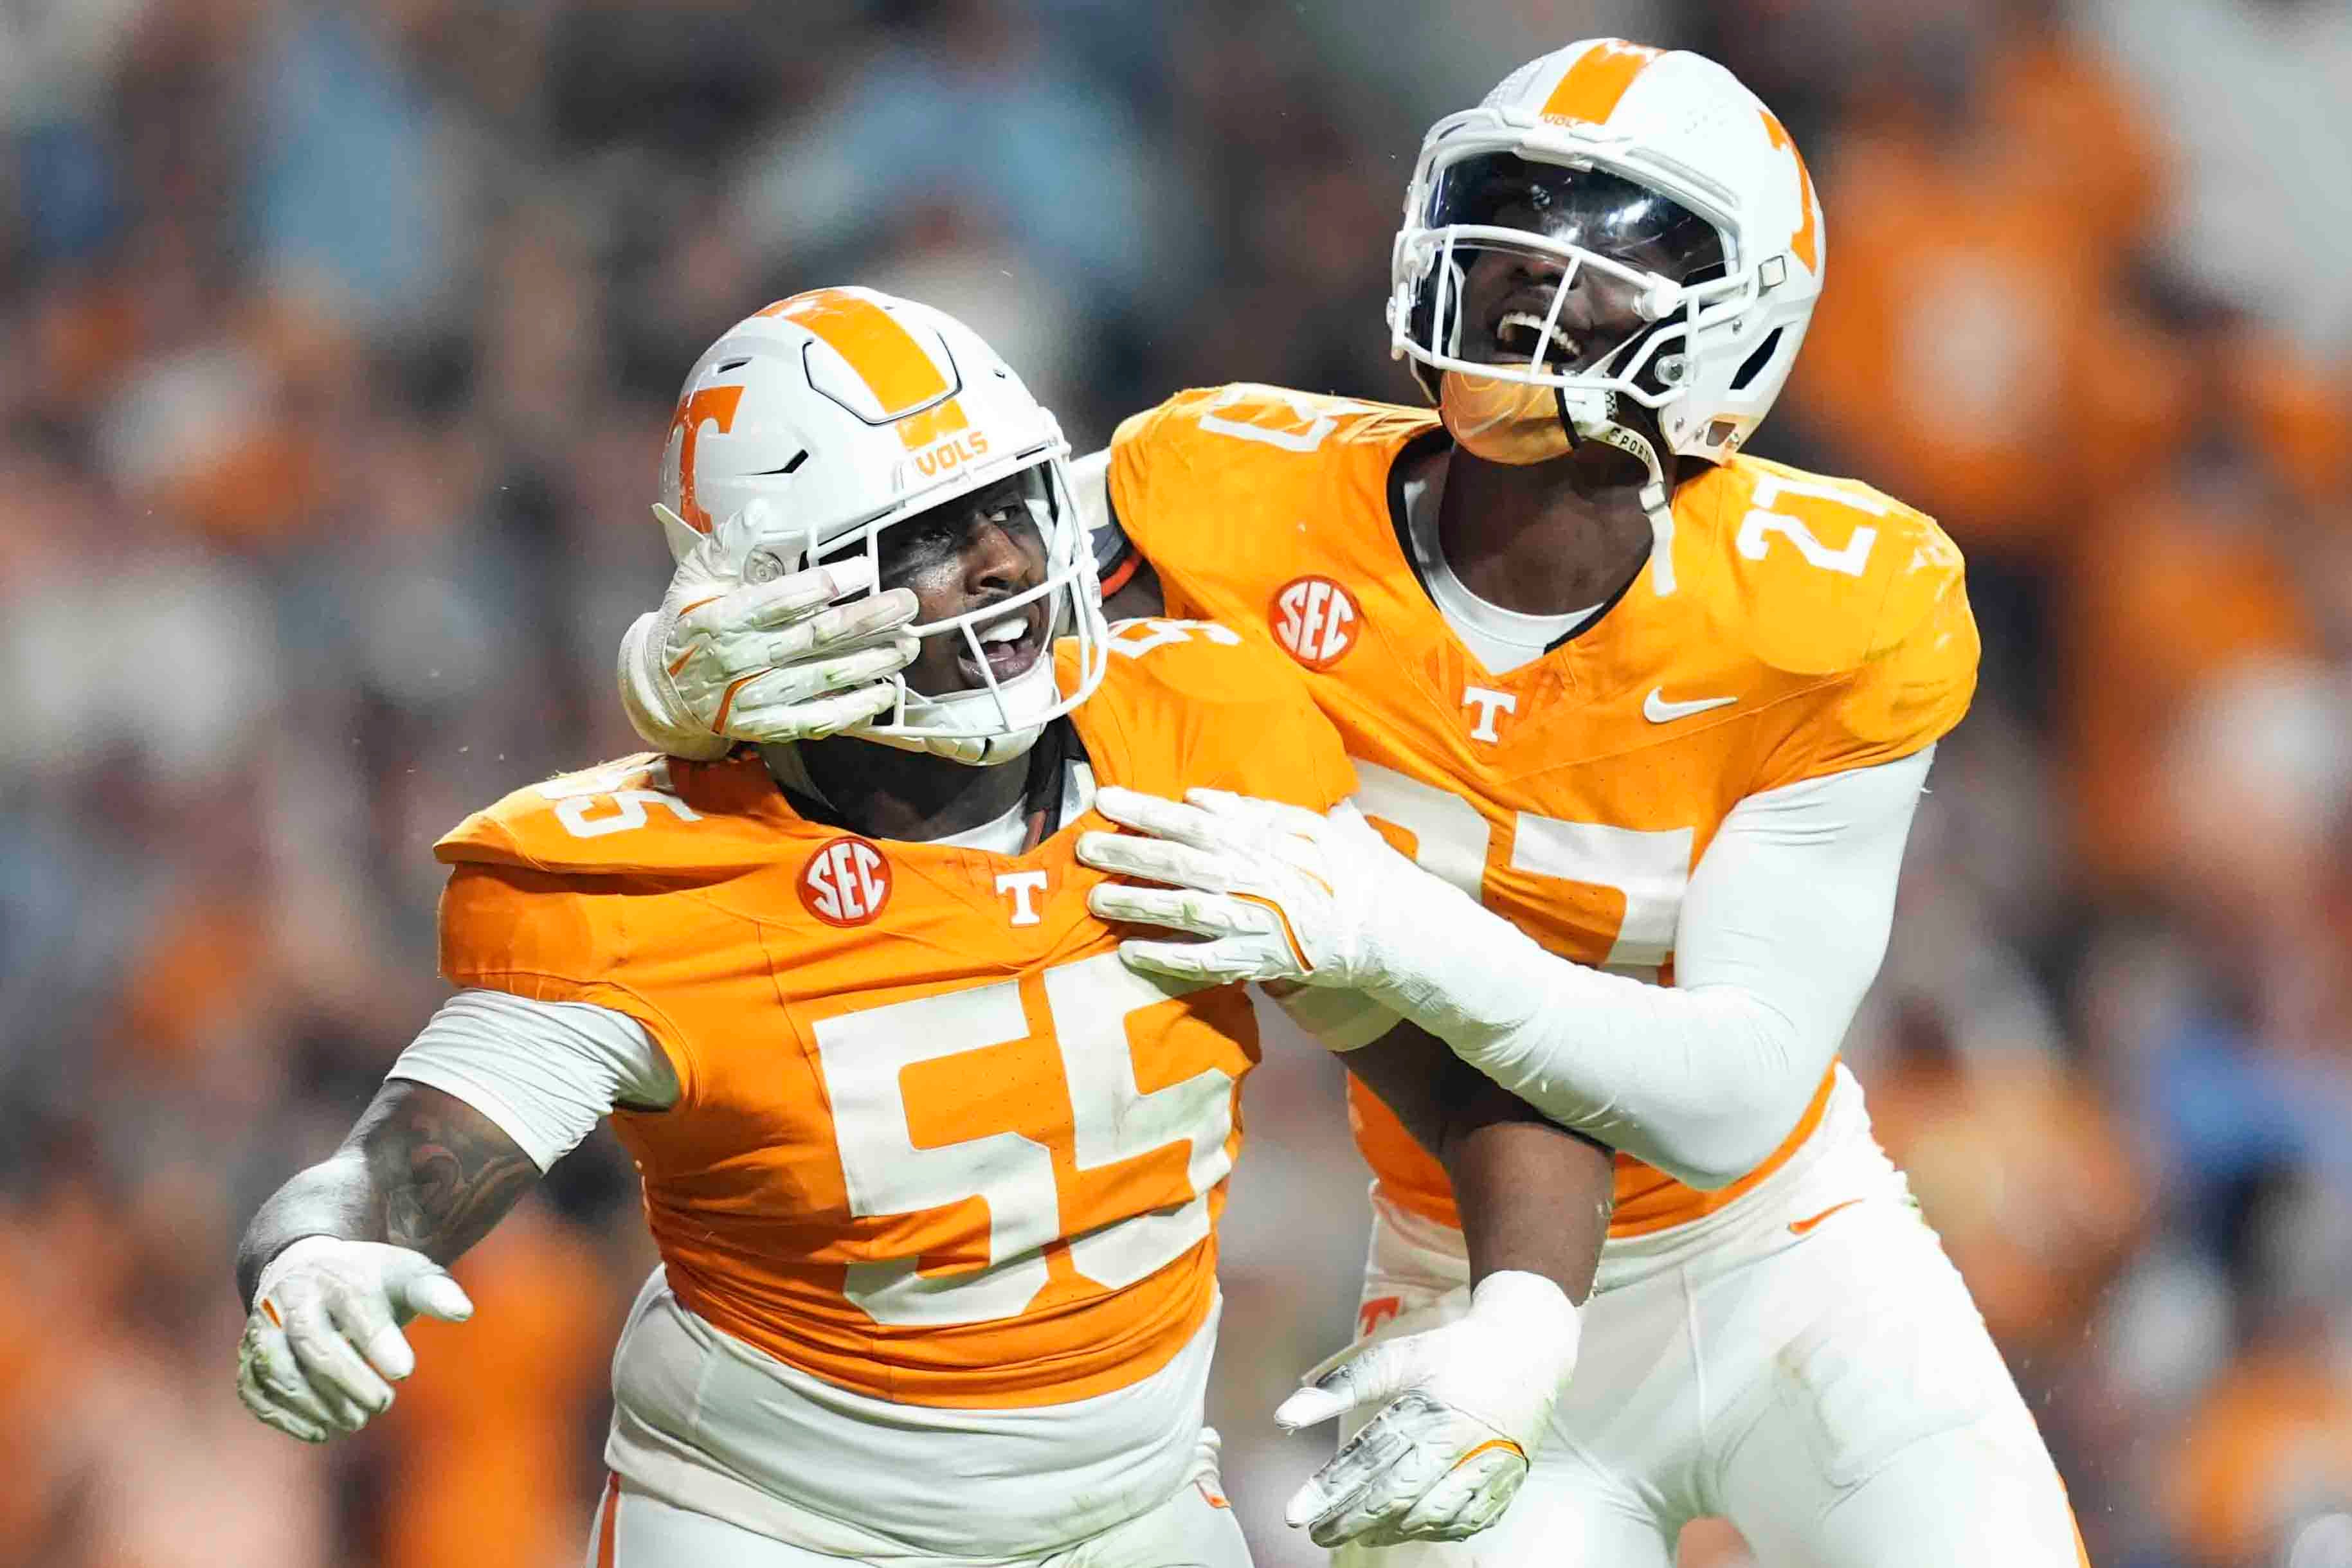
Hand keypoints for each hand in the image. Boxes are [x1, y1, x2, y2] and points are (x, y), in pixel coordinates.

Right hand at [235, 1236, 474, 1443]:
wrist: (307, 1269)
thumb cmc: (368, 1280)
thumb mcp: (406, 1274)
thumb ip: (434, 1292)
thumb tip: (463, 1312)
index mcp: (336, 1275)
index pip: (355, 1307)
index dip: (378, 1340)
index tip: (405, 1372)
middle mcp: (291, 1299)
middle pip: (312, 1341)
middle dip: (347, 1378)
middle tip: (382, 1405)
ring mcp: (263, 1328)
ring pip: (278, 1368)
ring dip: (315, 1402)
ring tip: (355, 1421)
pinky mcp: (248, 1357)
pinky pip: (254, 1390)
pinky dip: (283, 1416)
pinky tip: (320, 1431)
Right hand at [618, 504, 919, 758]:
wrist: (662, 688)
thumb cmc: (688, 622)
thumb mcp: (696, 577)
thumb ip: (728, 544)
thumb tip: (760, 510)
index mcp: (722, 618)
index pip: (781, 599)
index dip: (826, 584)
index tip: (865, 568)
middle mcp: (740, 659)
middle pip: (814, 637)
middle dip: (866, 620)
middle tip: (906, 604)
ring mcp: (753, 697)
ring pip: (823, 677)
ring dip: (871, 662)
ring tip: (908, 644)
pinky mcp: (765, 725)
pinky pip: (815, 718)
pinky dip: (852, 708)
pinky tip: (884, 692)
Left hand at [1077, 787, 1411, 987]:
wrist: (1389, 924)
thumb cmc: (1351, 867)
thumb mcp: (1309, 821)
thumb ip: (1251, 808)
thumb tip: (1198, 798)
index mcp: (1260, 838)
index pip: (1190, 820)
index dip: (1144, 810)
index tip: (1104, 800)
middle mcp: (1249, 876)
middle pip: (1176, 862)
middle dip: (1125, 853)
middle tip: (1084, 848)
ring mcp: (1250, 921)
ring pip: (1181, 909)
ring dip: (1135, 903)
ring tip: (1095, 899)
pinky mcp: (1255, 960)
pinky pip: (1201, 961)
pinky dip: (1164, 957)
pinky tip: (1128, 953)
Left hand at [1274, 1272, 1578, 1547]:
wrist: (1529, 1351)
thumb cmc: (1454, 1352)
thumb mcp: (1395, 1357)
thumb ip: (1341, 1386)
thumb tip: (1286, 1415)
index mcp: (1428, 1408)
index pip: (1367, 1459)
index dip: (1329, 1490)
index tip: (1296, 1514)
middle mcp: (1458, 1443)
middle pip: (1396, 1496)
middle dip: (1351, 1520)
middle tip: (1319, 1532)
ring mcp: (1487, 1468)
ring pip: (1430, 1516)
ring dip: (1388, 1531)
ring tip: (1356, 1532)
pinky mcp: (1505, 1483)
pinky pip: (1465, 1522)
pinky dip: (1432, 1531)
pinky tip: (1406, 1529)